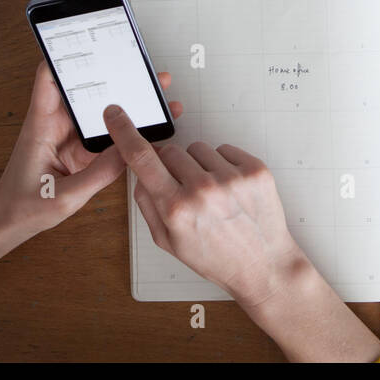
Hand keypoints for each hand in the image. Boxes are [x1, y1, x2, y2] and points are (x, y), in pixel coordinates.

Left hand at [0, 61, 181, 238]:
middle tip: (143, 68)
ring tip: (155, 93)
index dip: (65, 55)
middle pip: (85, 88)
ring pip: (100, 110)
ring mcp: (68, 136)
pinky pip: (105, 134)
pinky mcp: (80, 150)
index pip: (49, 78)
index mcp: (41, 125)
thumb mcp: (63, 196)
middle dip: (114, 75)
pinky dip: (124, 128)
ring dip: (125, 102)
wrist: (9, 225)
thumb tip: (129, 151)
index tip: (88, 39)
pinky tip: (146, 126)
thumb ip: (98, 174)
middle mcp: (55, 124)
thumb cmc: (22, 207)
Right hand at [103, 105, 379, 361]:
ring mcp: (232, 178)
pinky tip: (230, 190)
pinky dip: (224, 164)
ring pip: (198, 148)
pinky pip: (225, 149)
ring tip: (212, 194)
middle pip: (170, 151)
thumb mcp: (168, 241)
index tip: (116, 114)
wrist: (263, 265)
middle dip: (171, 166)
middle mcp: (202, 190)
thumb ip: (147, 203)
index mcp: (176, 209)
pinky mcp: (255, 170)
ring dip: (199, 165)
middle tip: (186, 190)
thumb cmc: (215, 257)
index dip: (124, 132)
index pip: (141, 158)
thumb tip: (140, 172)